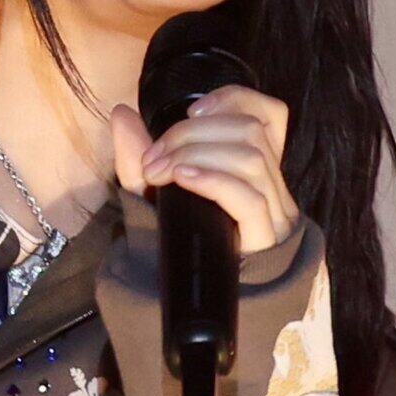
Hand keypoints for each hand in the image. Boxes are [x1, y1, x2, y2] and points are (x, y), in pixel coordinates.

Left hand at [111, 84, 301, 255]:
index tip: (192, 112)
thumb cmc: (178, 238)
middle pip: (250, 132)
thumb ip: (138, 153)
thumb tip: (121, 114)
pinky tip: (183, 179)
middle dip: (194, 134)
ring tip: (161, 172)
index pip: (269, 115)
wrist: (185, 294)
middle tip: (155, 158)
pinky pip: (250, 198)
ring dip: (197, 155)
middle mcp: (273, 185)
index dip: (235, 100)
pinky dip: (213, 179)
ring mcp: (274, 212)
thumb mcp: (152, 190)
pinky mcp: (265, 238)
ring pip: (251, 159)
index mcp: (255, 167)